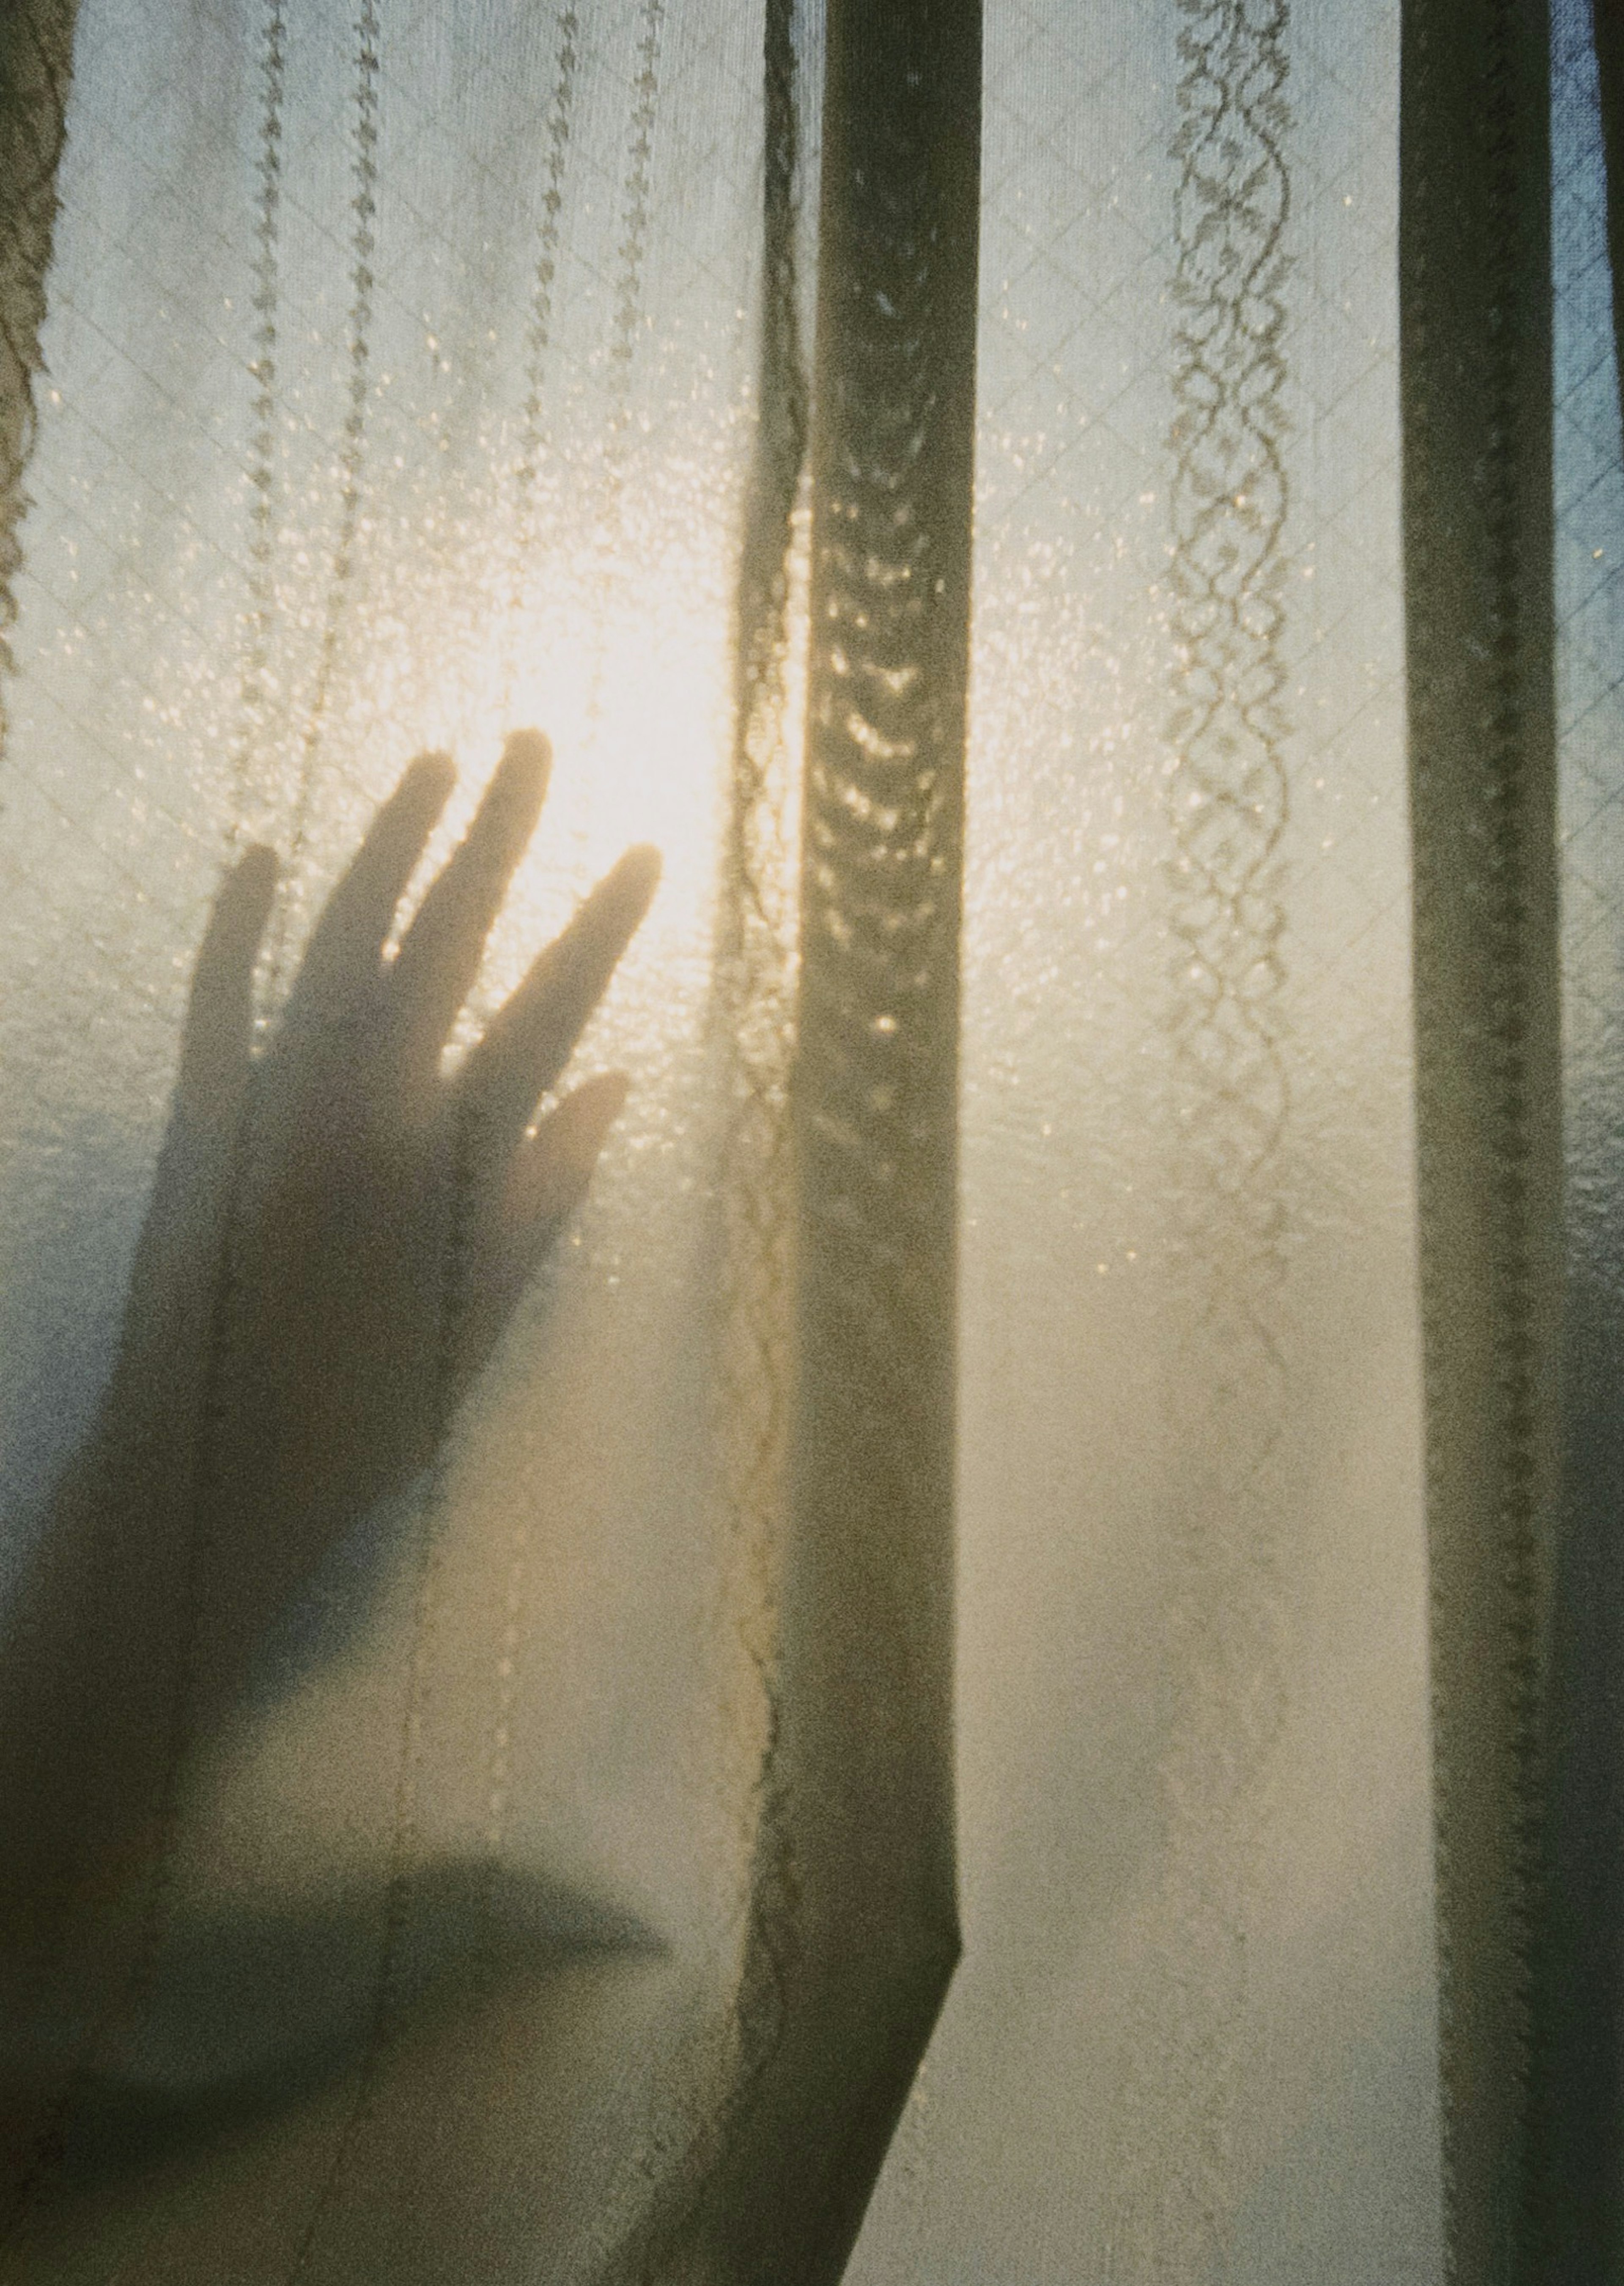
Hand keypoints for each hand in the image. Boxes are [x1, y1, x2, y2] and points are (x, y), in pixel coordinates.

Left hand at [0, 729, 657, 1946]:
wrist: (202, 1481)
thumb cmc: (362, 1419)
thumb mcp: (482, 1322)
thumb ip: (545, 1198)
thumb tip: (612, 1090)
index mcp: (445, 1162)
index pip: (546, 1014)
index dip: (601, 927)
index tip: (645, 852)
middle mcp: (360, 1109)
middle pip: (440, 942)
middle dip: (493, 837)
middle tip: (529, 746)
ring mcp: (269, 1104)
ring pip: (335, 942)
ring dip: (383, 847)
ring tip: (430, 765)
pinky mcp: (197, 1121)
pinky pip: (216, 997)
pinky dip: (237, 923)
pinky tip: (263, 854)